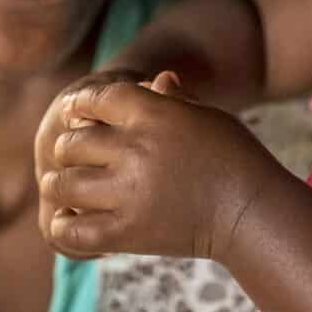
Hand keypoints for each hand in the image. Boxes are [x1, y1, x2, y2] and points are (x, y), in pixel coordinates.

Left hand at [37, 72, 285, 262]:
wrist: (252, 212)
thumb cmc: (235, 158)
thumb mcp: (206, 117)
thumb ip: (173, 99)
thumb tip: (157, 79)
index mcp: (152, 113)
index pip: (95, 99)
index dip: (79, 105)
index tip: (72, 114)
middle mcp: (134, 149)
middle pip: (72, 143)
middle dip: (66, 149)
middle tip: (70, 157)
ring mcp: (128, 192)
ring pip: (63, 184)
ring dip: (58, 185)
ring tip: (62, 187)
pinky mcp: (127, 232)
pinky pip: (72, 229)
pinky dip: (64, 225)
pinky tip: (69, 220)